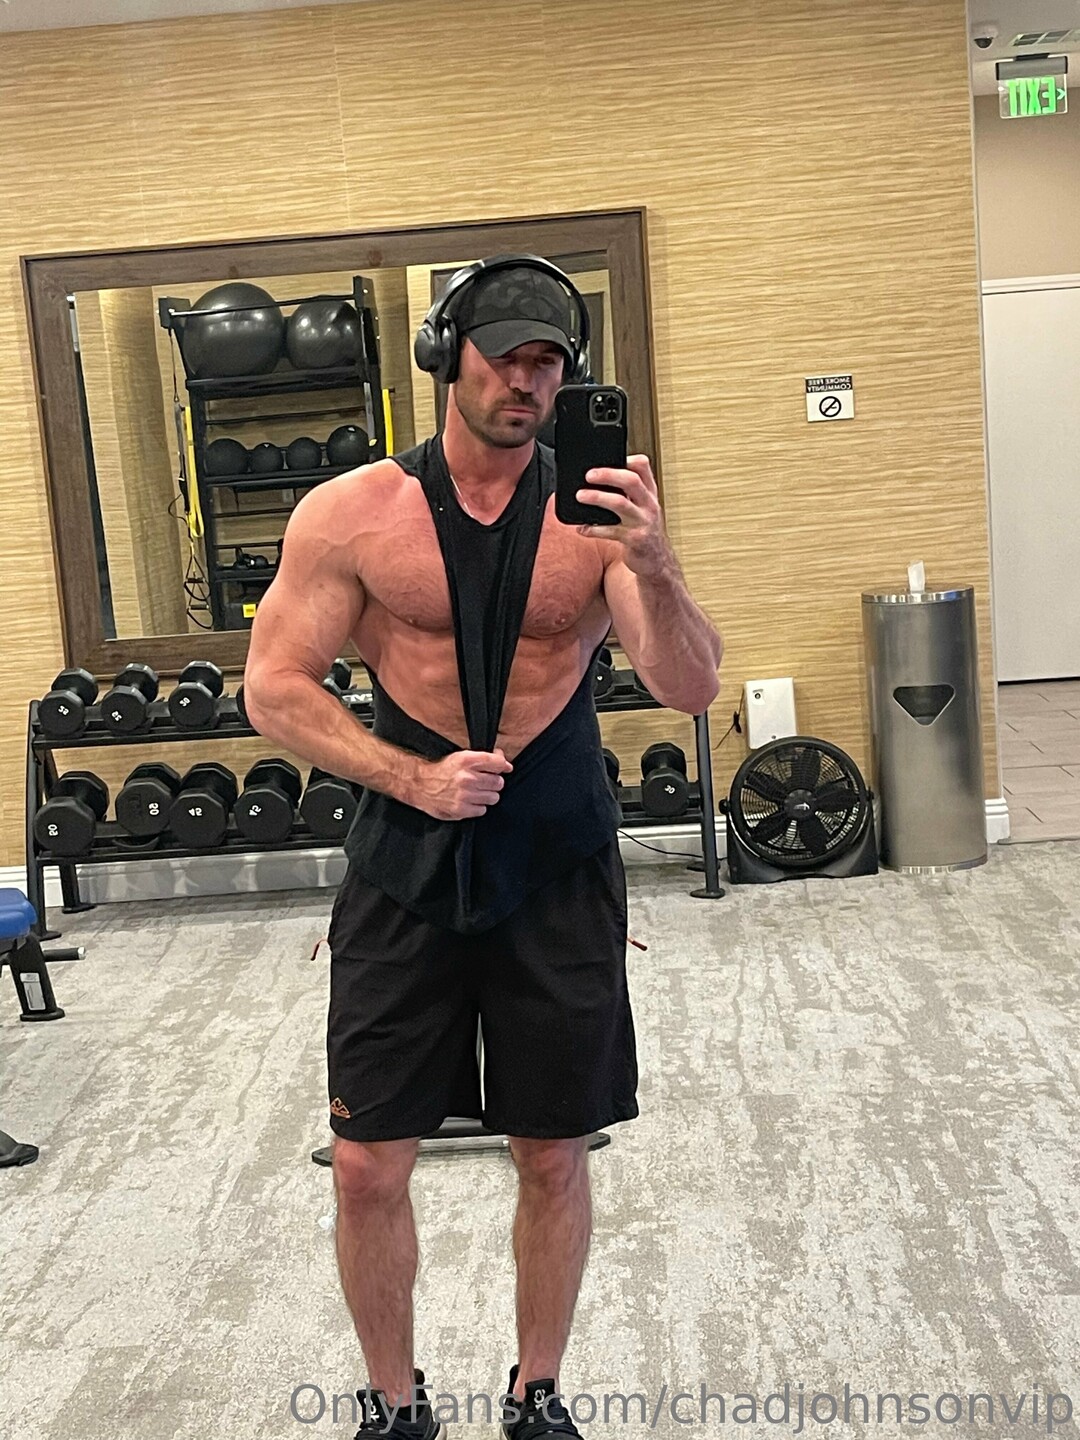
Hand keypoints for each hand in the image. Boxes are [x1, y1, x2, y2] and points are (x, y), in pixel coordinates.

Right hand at [410, 749, 513, 820]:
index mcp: (467, 760)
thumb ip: (483, 759)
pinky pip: (482, 810)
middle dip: (494, 782)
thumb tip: (505, 764)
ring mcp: (464, 795)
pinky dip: (478, 807)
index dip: (503, 765)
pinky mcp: (460, 810)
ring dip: (488, 795)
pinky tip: (470, 801)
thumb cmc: (443, 770)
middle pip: (498, 782)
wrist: (420, 785)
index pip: (497, 763)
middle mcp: (466, 777)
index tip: (503, 768)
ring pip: (493, 797)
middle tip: (485, 782)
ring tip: (477, 792)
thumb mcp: (460, 757)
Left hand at [575, 454, 667, 574]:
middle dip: (608, 475)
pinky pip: (611, 531)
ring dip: (597, 497)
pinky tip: (582, 528)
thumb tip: (597, 480)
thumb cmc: (644, 532)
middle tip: (588, 475)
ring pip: (620, 503)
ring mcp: (643, 522)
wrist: (657, 563)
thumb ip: (628, 495)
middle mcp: (649, 505)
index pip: (643, 467)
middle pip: (631, 481)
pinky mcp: (635, 540)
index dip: (627, 458)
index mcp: (649, 494)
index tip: (608, 457)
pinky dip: (593, 529)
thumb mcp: (642, 510)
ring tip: (580, 496)